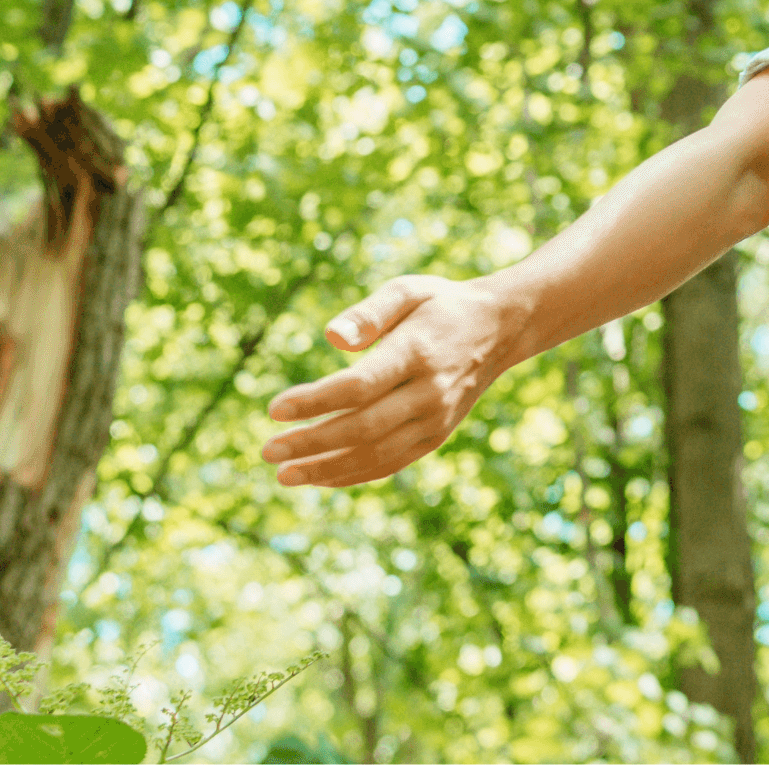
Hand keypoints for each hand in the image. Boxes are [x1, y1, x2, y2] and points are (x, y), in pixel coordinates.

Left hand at [261, 274, 518, 487]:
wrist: (499, 329)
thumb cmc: (439, 305)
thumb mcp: (407, 290)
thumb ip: (368, 312)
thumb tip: (330, 337)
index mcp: (418, 352)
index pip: (360, 385)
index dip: (315, 401)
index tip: (274, 409)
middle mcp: (430, 392)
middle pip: (363, 427)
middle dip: (312, 443)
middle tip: (268, 450)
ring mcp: (435, 419)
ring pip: (376, 454)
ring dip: (327, 469)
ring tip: (284, 474)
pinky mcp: (436, 436)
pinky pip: (391, 463)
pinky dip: (353, 475)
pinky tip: (319, 477)